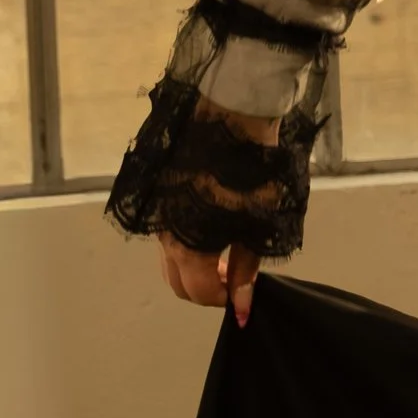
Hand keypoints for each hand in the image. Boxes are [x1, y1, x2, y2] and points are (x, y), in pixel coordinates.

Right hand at [153, 96, 280, 327]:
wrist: (230, 112)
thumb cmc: (251, 169)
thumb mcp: (258, 223)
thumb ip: (247, 267)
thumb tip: (242, 305)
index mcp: (188, 244)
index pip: (197, 292)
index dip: (222, 299)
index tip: (241, 293)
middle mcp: (164, 232)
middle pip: (176, 282)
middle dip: (204, 288)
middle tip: (233, 276)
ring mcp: (158, 212)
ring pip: (168, 259)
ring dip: (193, 267)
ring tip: (225, 253)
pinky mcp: (160, 194)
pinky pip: (167, 234)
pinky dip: (186, 244)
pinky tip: (211, 229)